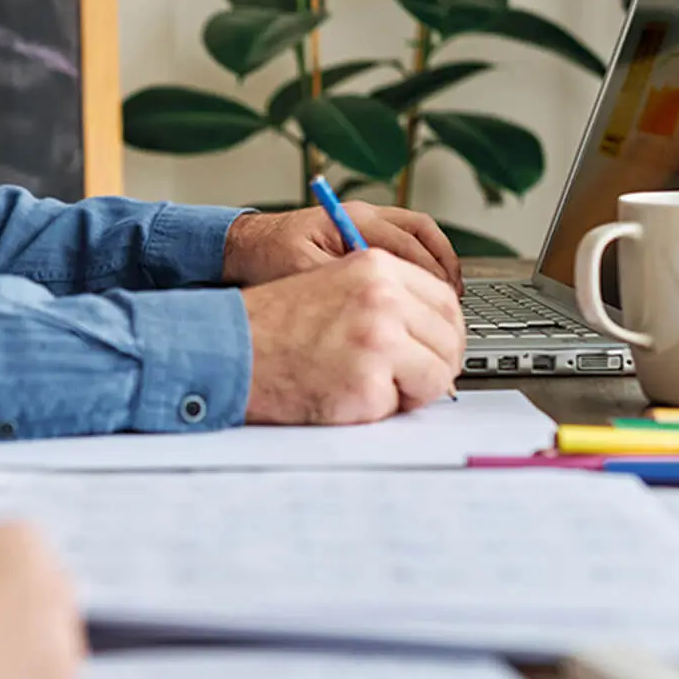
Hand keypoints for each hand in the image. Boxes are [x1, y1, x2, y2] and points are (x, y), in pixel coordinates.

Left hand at [223, 204, 462, 294]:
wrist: (247, 247)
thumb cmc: (268, 259)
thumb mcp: (303, 274)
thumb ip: (340, 283)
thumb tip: (380, 303)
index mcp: (352, 219)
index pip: (407, 243)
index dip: (429, 276)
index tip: (440, 304)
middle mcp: (364, 215)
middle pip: (422, 232)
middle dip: (443, 267)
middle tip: (453, 302)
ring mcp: (365, 222)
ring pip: (420, 233)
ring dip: (438, 262)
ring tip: (449, 296)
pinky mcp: (361, 234)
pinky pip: (405, 241)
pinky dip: (422, 262)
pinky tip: (425, 289)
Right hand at [241, 247, 464, 424]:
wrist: (230, 348)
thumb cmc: (272, 324)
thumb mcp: (334, 284)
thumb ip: (385, 297)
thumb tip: (433, 329)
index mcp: (376, 268)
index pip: (445, 301)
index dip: (446, 331)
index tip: (439, 348)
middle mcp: (382, 299)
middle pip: (448, 339)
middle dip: (435, 364)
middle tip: (414, 379)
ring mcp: (378, 341)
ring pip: (435, 375)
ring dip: (411, 389)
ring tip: (371, 386)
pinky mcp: (367, 384)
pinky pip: (401, 406)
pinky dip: (380, 409)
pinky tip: (346, 395)